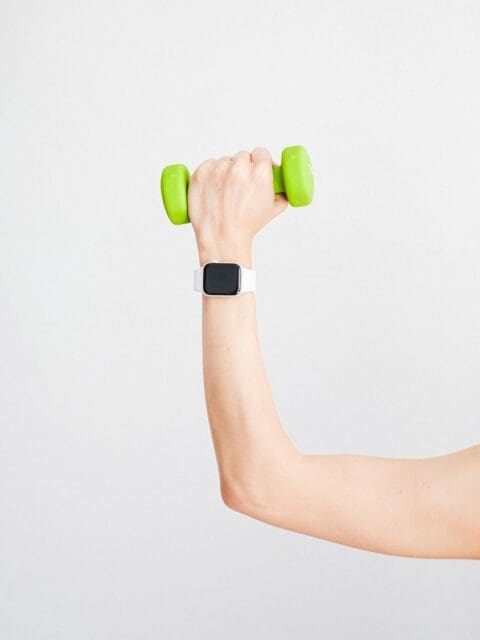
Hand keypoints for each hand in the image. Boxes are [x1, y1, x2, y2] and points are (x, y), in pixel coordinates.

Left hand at [187, 147, 288, 264]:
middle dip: (242, 167)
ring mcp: (218, 170)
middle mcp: (239, 168)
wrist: (222, 239)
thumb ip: (282, 194)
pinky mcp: (201, 174)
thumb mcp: (273, 210)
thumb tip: (283, 187)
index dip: (259, 161)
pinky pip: (208, 165)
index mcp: (260, 173)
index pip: (261, 153)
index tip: (256, 167)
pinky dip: (210, 173)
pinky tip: (213, 187)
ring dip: (226, 171)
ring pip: (224, 161)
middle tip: (240, 184)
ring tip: (225, 190)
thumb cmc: (247, 227)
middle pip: (242, 157)